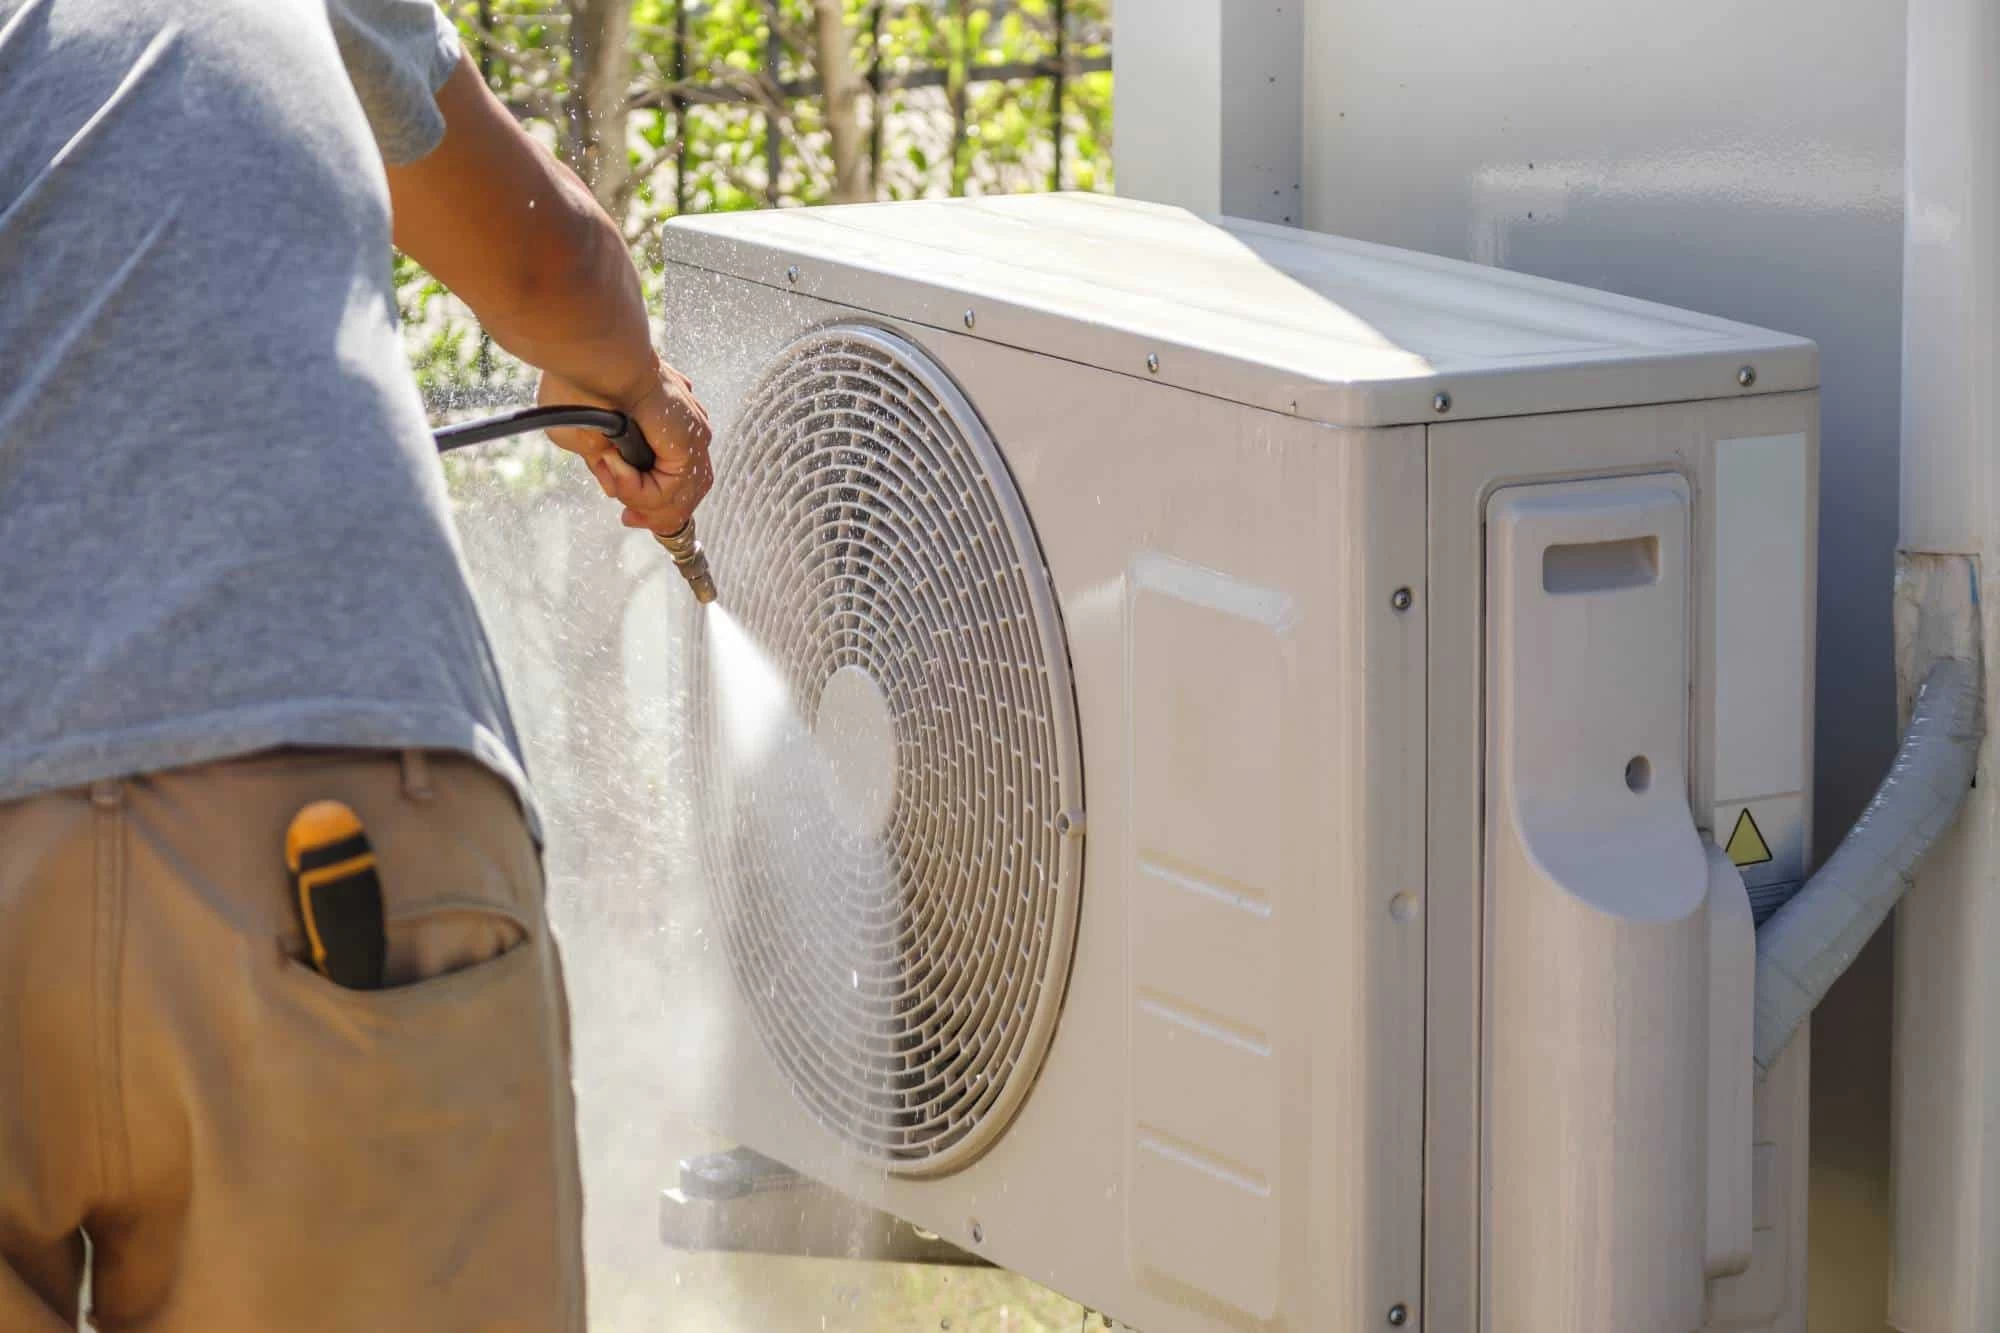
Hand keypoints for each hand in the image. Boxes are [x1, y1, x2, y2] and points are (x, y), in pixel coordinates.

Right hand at [537, 355, 712, 535]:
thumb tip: (613, 491)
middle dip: (656, 516)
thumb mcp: (585, 437)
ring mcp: (690, 438)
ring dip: (637, 497)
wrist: (593, 358)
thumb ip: (603, 467)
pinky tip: (615, 463)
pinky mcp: (687, 446)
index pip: (677, 479)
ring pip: (676, 498)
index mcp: (667, 425)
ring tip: (609, 469)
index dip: (654, 504)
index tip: (630, 517)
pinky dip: (637, 489)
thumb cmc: (581, 384)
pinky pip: (668, 492)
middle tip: (629, 518)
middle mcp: (685, 432)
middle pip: (686, 494)